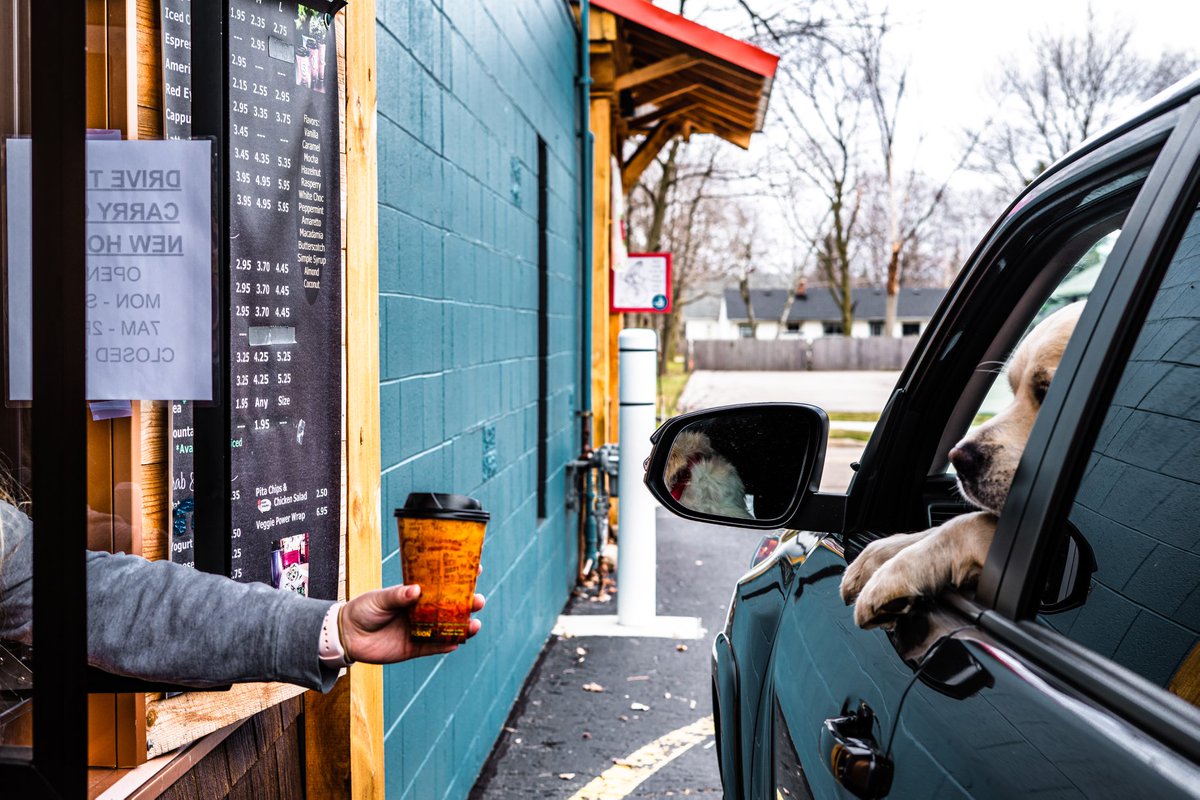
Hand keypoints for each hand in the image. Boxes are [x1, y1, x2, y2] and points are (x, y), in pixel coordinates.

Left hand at [339, 585, 484, 663]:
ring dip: (463, 626)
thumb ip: (397, 595)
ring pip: (448, 628)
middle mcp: (422, 611)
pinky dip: (446, 645)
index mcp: (416, 593)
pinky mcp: (414, 648)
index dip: (460, 576)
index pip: (442, 583)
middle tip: (478, 600)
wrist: (347, 635)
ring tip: (475, 625)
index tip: (477, 568)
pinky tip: (458, 642)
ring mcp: (420, 629)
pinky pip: (434, 647)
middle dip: (468, 603)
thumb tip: (416, 590)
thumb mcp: (379, 598)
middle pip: (451, 607)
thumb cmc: (363, 609)